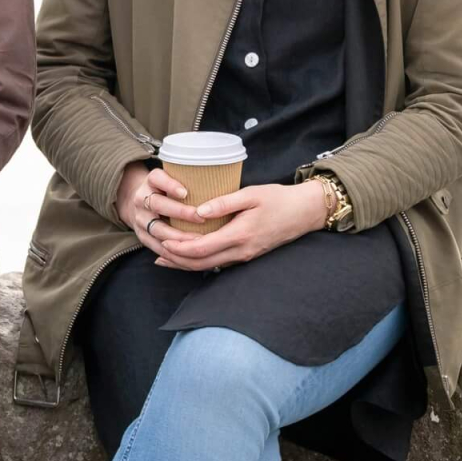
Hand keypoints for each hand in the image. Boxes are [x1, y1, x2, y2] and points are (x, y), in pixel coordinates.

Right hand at [116, 162, 204, 262]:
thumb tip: (222, 178)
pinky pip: (157, 247)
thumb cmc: (169, 191)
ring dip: (178, 236)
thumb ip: (191, 180)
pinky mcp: (143, 236)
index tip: (185, 192)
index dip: (170, 185)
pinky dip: (173, 252)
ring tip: (199, 240)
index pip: (157, 178)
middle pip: (157, 204)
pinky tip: (190, 254)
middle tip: (201, 217)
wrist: (143, 205)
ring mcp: (140, 218)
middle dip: (179, 212)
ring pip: (157, 229)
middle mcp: (142, 198)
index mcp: (151, 182)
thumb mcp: (175, 179)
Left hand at [153, 182, 327, 271]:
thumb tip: (198, 212)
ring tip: (165, 257)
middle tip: (156, 251)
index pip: (201, 249)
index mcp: (239, 235)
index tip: (162, 242)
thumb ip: (224, 203)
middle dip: (177, 260)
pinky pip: (219, 263)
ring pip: (209, 266)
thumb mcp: (251, 194)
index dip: (179, 248)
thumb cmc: (278, 199)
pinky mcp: (247, 255)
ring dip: (186, 263)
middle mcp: (241, 251)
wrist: (305, 212)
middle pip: (201, 263)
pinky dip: (201, 261)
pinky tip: (189, 254)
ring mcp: (245, 256)